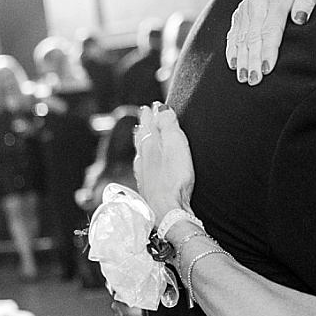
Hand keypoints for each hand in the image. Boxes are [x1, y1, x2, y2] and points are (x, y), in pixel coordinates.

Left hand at [133, 103, 194, 224]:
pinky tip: (142, 161)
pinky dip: (142, 156)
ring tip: (141, 131)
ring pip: (140, 150)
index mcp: (150, 144)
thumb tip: (160, 108)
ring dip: (142, 138)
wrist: (167, 210)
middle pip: (143, 135)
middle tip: (145, 112)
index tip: (153, 105)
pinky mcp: (147, 186)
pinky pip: (142, 164)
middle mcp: (143, 156)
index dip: (154, 113)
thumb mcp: (175, 145)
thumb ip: (168, 125)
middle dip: (145, 123)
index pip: (150, 123)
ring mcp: (143, 172)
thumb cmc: (173, 178)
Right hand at [226, 0, 315, 84]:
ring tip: (243, 78)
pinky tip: (233, 64)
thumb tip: (300, 19)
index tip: (267, 68)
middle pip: (253, 36)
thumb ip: (308, 0)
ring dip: (241, 58)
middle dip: (252, 60)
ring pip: (241, 36)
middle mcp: (258, 3)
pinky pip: (233, 32)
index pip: (271, 28)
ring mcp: (247, 7)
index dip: (268, 49)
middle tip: (253, 80)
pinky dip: (231, 48)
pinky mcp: (240, 11)